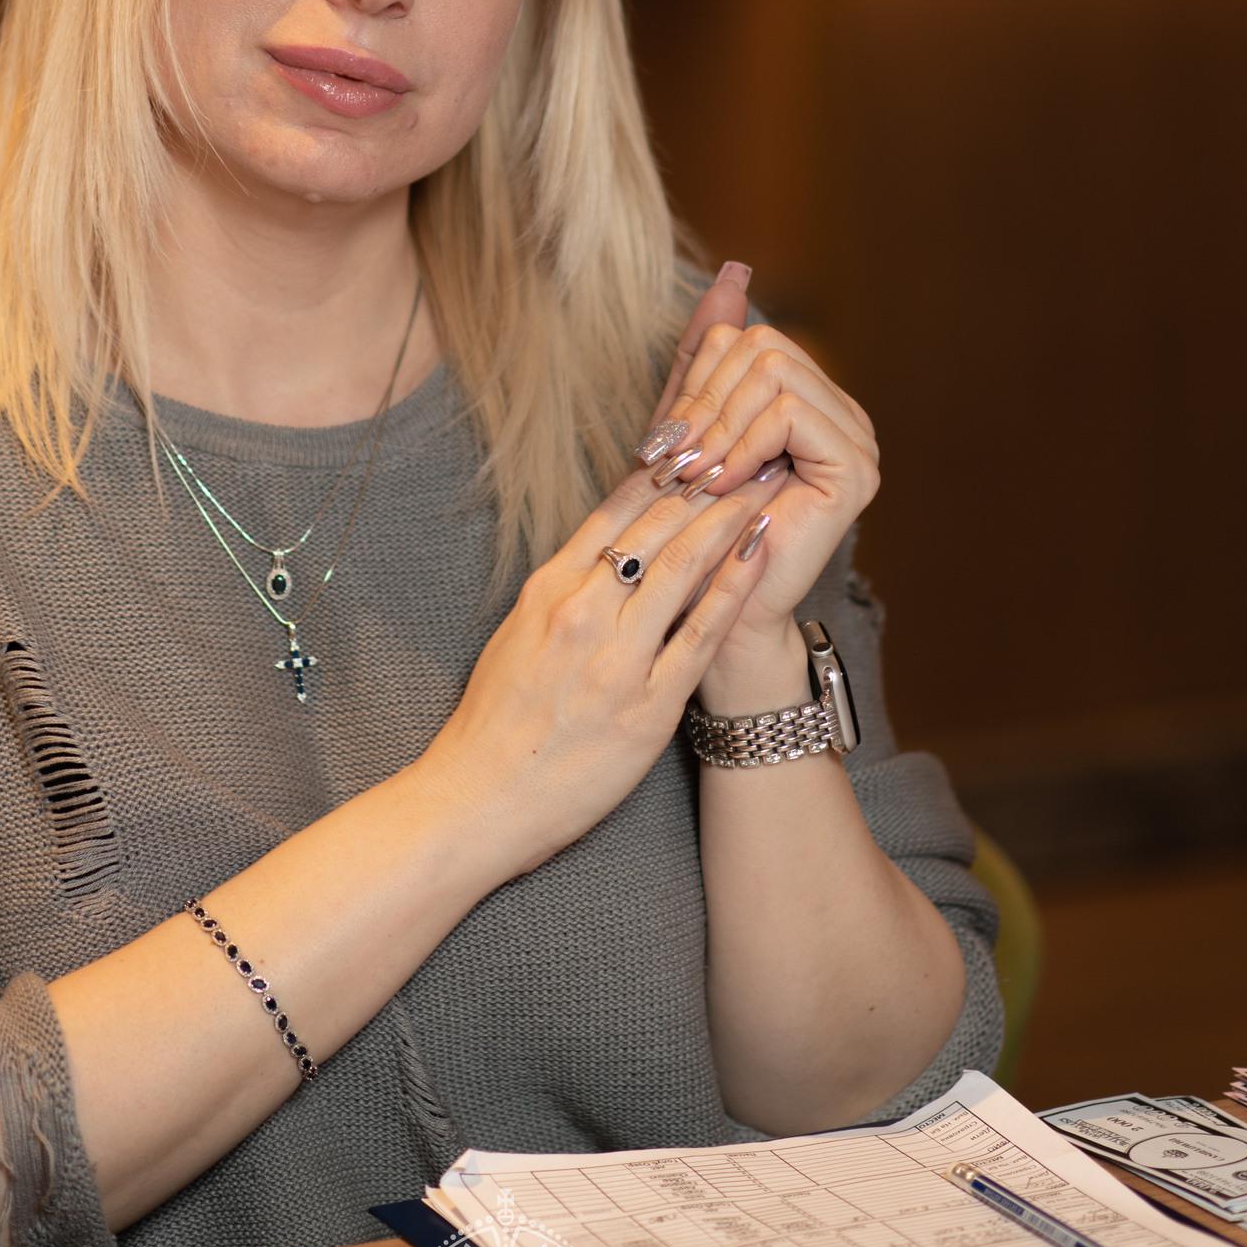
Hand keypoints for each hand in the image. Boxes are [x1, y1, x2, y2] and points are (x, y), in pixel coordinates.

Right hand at [417, 462, 781, 877]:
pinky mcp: (647, 706)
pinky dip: (733, 587)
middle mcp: (582, 611)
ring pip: (681, 566)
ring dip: (730, 518)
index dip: (665, 472)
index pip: (614, 510)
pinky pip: (700, 634)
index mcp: (548, 588)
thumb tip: (604, 551)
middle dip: (709, 482)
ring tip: (767, 485)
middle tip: (753, 449)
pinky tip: (760, 554)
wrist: (479, 800)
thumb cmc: (494, 722)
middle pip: (655, 527)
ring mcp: (617, 658)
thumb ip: (562, 591)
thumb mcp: (517, 634)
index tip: (702, 446)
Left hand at [636, 266, 879, 702]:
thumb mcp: (689, 427)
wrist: (712, 610)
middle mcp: (841, 412)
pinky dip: (742, 443)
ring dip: (718, 426)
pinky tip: (721, 484)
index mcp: (807, 397)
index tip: (664, 441)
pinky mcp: (857, 471)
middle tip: (674, 460)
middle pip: (761, 346)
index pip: (746, 337)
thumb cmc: (694, 527)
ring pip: (774, 373)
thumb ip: (706, 353)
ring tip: (695, 477)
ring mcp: (857, 439)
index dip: (695, 381)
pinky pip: (788, 413)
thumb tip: (733, 271)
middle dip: (704, 402)